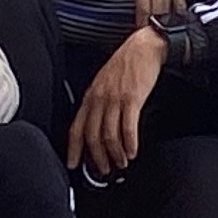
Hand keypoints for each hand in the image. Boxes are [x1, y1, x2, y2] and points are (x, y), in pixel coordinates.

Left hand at [75, 26, 166, 176]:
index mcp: (90, 96)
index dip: (74, 149)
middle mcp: (99, 99)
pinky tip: (132, 151)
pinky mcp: (132, 99)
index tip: (73, 165)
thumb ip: (99, 102)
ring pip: (109, 134)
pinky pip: (128, 126)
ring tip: (121, 163)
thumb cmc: (126, 64)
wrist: (144, 47)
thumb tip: (98, 124)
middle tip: (104, 170)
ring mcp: (115, 99)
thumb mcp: (104, 82)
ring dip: (115, 153)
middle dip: (97, 158)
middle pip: (92, 136)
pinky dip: (129, 143)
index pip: (76, 128)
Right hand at [104, 0, 187, 27]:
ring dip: (154, 23)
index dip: (178, 16)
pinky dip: (142, 18)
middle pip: (169, 7)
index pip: (180, 0)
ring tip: (150, 33)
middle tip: (162, 34)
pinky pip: (144, 6)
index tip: (175, 26)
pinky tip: (140, 25)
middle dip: (165, 22)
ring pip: (158, 9)